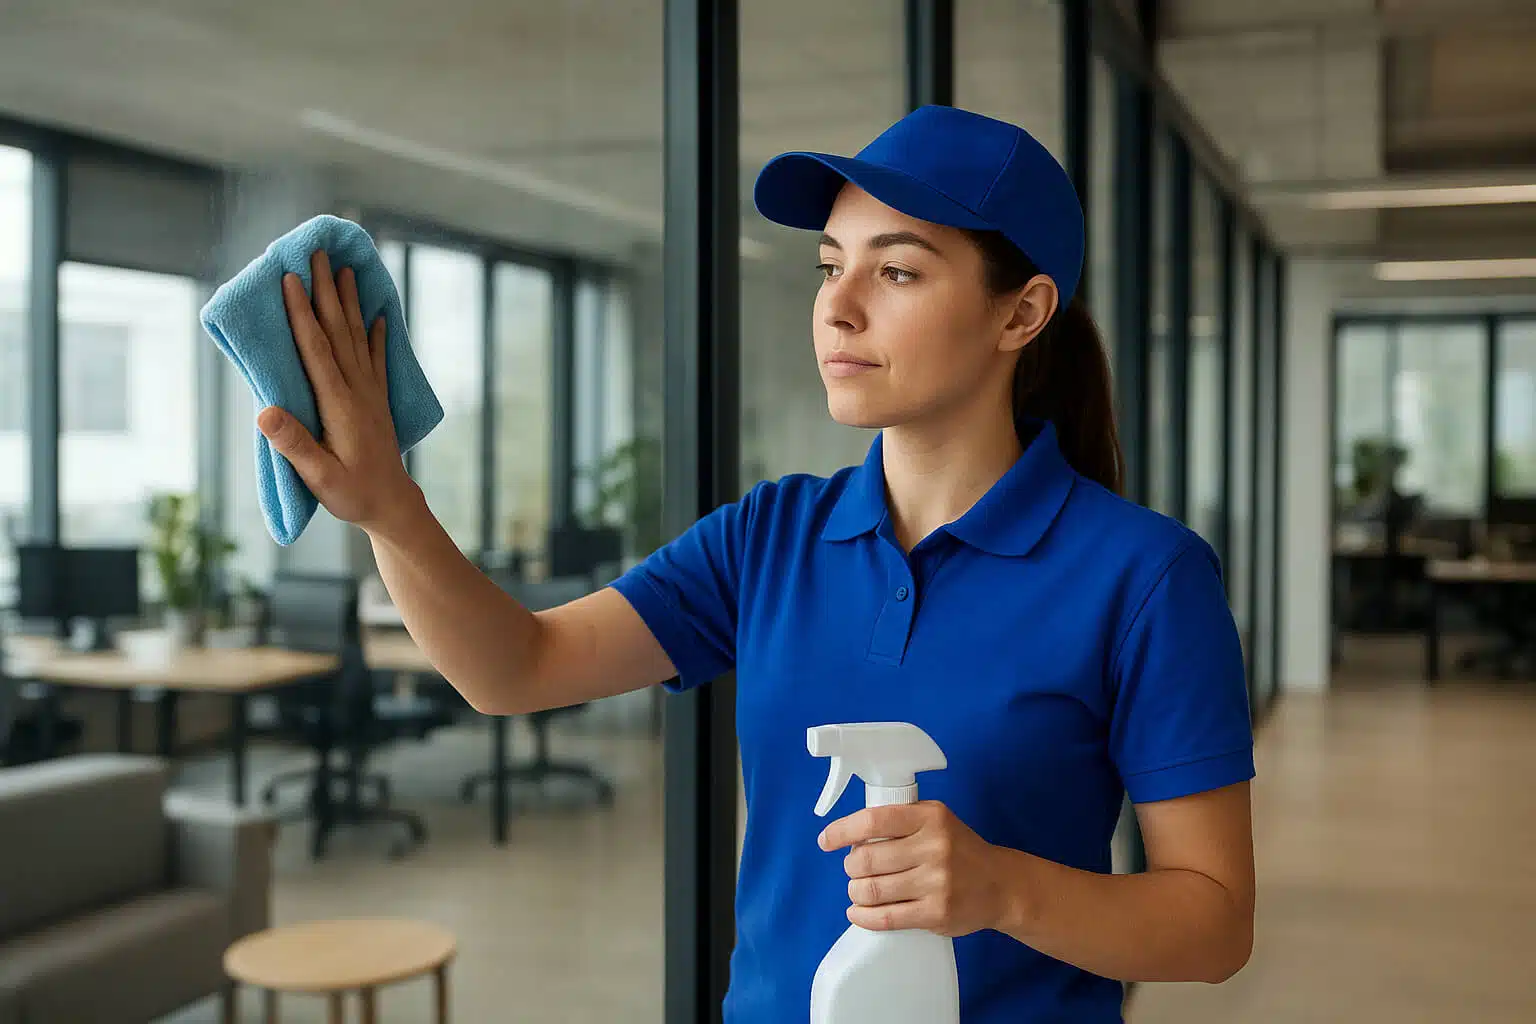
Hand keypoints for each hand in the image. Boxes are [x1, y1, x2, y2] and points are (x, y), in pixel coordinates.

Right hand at [257, 251, 420, 533]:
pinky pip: (376, 358)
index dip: (303, 313)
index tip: (292, 278)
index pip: (317, 349)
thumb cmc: (352, 494)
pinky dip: (375, 333)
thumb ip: (294, 445)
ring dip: (351, 302)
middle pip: (339, 331)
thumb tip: (263, 412)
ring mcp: (371, 393)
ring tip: (348, 269)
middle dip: (327, 291)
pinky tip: (377, 314)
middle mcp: (358, 390)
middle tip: (319, 254)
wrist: (394, 506)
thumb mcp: (319, 477)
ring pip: (358, 338)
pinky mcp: (378, 401)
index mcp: (339, 404)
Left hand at [818, 801, 1013, 937]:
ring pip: (870, 890)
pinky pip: (885, 918)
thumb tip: (851, 834)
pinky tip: (859, 912)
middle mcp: (934, 847)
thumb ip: (900, 821)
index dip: (842, 830)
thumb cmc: (960, 850)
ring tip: (860, 890)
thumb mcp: (936, 820)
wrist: (1000, 885)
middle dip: (851, 867)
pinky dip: (863, 917)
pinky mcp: (936, 913)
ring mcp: (936, 882)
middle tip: (855, 869)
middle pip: (866, 859)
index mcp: (930, 817)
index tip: (826, 840)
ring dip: (855, 892)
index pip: (873, 820)